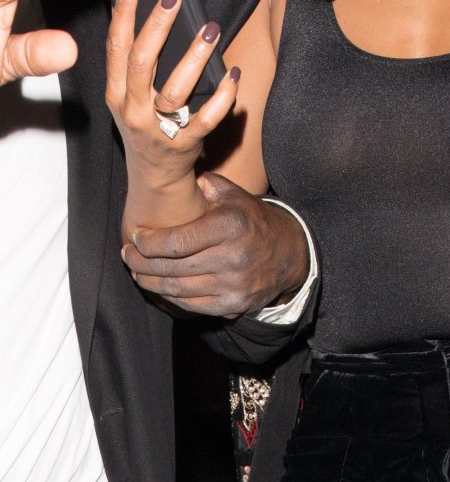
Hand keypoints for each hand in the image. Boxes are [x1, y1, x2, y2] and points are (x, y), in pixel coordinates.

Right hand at [106, 0, 239, 197]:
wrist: (154, 175)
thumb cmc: (144, 124)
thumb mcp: (127, 96)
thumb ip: (134, 64)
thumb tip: (155, 16)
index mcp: (116, 94)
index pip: (116, 49)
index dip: (122, 17)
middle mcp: (134, 110)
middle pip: (143, 62)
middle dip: (158, 25)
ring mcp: (160, 128)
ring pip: (176, 89)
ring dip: (195, 56)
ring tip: (211, 30)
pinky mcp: (187, 143)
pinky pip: (207, 117)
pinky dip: (223, 95)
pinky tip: (233, 75)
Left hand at [121, 172, 309, 316]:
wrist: (290, 253)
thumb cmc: (253, 220)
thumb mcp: (234, 195)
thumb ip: (205, 184)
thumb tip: (174, 176)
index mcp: (229, 227)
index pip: (176, 242)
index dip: (148, 243)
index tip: (135, 237)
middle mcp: (232, 258)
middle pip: (171, 269)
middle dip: (141, 263)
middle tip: (127, 255)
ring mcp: (234, 285)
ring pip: (178, 290)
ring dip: (150, 282)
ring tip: (137, 271)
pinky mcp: (234, 305)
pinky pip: (191, 305)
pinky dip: (170, 297)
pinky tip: (159, 286)